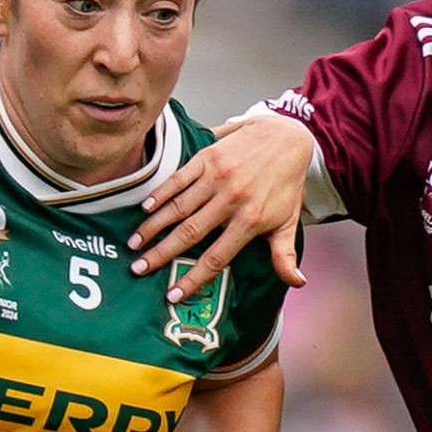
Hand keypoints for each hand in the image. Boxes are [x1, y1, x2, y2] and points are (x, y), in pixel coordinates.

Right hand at [128, 113, 311, 304]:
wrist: (288, 136)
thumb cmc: (286, 183)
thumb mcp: (289, 221)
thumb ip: (285, 255)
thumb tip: (297, 283)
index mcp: (250, 221)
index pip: (216, 256)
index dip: (193, 278)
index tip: (173, 295)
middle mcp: (231, 199)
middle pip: (189, 233)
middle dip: (161, 253)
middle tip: (138, 268)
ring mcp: (217, 177)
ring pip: (179, 207)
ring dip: (153, 226)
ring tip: (134, 243)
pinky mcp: (208, 157)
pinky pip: (179, 178)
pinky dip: (161, 193)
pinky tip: (145, 208)